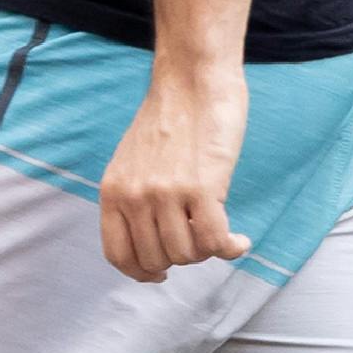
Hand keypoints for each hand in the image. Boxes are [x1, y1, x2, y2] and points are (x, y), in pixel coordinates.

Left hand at [100, 62, 250, 281]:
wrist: (194, 80)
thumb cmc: (173, 115)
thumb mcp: (133, 159)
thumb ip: (135, 196)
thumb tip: (156, 236)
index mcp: (113, 190)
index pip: (119, 254)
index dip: (142, 272)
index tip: (161, 273)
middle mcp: (135, 196)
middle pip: (157, 259)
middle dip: (182, 257)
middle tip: (201, 240)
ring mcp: (168, 194)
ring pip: (188, 254)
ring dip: (208, 252)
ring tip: (221, 233)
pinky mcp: (203, 188)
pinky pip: (215, 241)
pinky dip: (231, 248)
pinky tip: (239, 241)